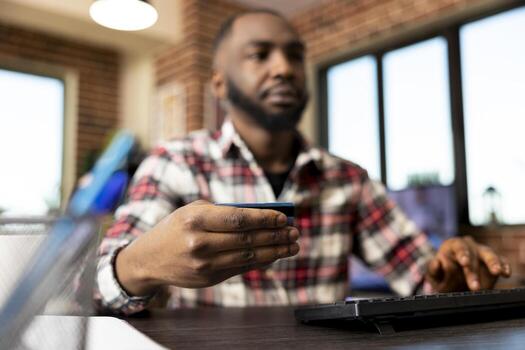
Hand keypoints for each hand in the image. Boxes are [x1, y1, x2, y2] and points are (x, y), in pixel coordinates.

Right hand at [115, 200, 299, 295]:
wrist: (149, 259)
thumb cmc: (176, 228)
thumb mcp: (194, 211)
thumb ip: (224, 213)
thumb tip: (262, 219)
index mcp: (196, 219)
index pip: (239, 218)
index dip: (265, 219)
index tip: (283, 218)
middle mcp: (199, 242)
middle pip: (247, 238)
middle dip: (275, 235)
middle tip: (295, 232)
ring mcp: (204, 264)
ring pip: (248, 256)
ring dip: (275, 251)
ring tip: (292, 245)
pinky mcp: (208, 278)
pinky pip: (240, 267)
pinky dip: (260, 261)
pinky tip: (274, 255)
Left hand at [425, 236, 510, 292]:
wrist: (451, 281)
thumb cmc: (441, 274)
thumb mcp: (433, 274)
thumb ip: (434, 269)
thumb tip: (438, 262)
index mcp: (452, 244)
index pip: (458, 246)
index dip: (462, 254)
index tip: (465, 263)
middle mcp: (469, 245)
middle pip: (474, 253)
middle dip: (475, 270)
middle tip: (474, 287)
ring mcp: (482, 252)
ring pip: (489, 254)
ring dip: (493, 264)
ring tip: (498, 272)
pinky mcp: (494, 261)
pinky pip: (501, 261)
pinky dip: (504, 266)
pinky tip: (506, 273)